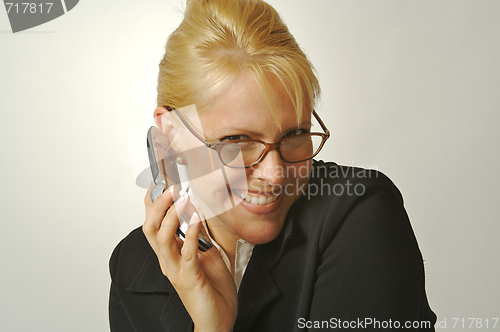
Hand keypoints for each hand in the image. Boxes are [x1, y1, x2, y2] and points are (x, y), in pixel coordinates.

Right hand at [143, 187, 237, 331]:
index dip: (153, 204)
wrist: (218, 320)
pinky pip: (185, 253)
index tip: (160, 183)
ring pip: (161, 238)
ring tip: (183, 199)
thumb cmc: (212, 290)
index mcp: (170, 255)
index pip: (153, 225)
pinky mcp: (189, 278)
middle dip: (158, 206)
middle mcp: (167, 261)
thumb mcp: (206, 256)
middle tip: (171, 188)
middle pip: (150, 228)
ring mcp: (175, 270)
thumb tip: (198, 217)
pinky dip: (190, 234)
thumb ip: (198, 238)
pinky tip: (196, 219)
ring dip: (171, 216)